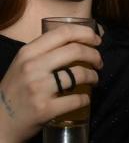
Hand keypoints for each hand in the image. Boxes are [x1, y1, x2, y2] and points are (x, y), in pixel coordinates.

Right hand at [0, 25, 101, 142]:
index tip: (97, 39)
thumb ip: (44, 53)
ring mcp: (38, 89)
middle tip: (99, 62)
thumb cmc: (15, 91)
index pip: (63, 32)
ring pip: (80, 74)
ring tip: (94, 79)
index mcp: (27, 53)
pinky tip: (85, 98)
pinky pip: (78, 99)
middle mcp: (32, 67)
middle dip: (95, 55)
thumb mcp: (22, 65)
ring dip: (94, 76)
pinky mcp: (45, 109)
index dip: (85, 33)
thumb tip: (77, 42)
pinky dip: (86, 98)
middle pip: (76, 50)